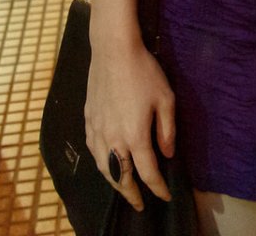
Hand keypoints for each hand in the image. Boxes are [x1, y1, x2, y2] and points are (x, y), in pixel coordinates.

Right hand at [85, 39, 176, 211]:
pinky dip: (100, 162)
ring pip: (102, 167)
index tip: (165, 196)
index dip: (157, 188)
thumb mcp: (166, 99)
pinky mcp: (88, 119)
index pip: (147, 172)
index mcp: (135, 136)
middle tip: (139, 204)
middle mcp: (113, 139)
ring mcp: (97, 130)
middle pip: (120, 177)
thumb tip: (167, 154)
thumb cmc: (144, 72)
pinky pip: (92, 149)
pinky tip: (105, 161)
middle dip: (131, 194)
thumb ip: (167, 130)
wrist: (113, 50)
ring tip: (122, 187)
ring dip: (113, 181)